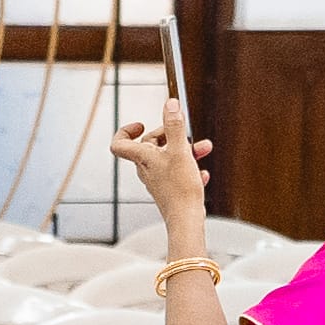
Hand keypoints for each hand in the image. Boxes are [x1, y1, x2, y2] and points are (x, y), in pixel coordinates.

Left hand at [108, 91, 211, 224]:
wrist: (186, 220)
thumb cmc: (180, 188)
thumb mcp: (180, 151)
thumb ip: (175, 126)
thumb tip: (170, 103)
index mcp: (142, 159)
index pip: (119, 143)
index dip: (125, 130)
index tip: (141, 124)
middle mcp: (146, 169)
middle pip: (151, 146)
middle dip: (172, 136)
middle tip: (187, 135)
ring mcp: (157, 180)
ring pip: (169, 158)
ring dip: (187, 150)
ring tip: (205, 149)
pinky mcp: (169, 190)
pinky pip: (178, 173)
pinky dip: (190, 169)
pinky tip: (202, 174)